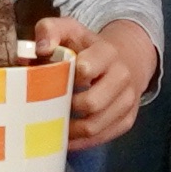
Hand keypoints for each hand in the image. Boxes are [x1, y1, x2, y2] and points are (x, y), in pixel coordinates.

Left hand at [49, 17, 159, 150]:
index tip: (51, 79)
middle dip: (66, 108)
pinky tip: (65, 136)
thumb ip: (51, 30)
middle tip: (48, 108)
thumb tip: (41, 48)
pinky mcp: (128, 120)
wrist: (125, 59)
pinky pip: (102, 138)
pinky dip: (81, 142)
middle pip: (91, 104)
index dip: (65, 78)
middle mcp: (123, 76)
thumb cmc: (87, 47)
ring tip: (53, 125)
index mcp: (107, 52)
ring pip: (95, 126)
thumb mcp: (69, 30)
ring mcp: (128, 100)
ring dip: (71, 130)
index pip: (85, 70)